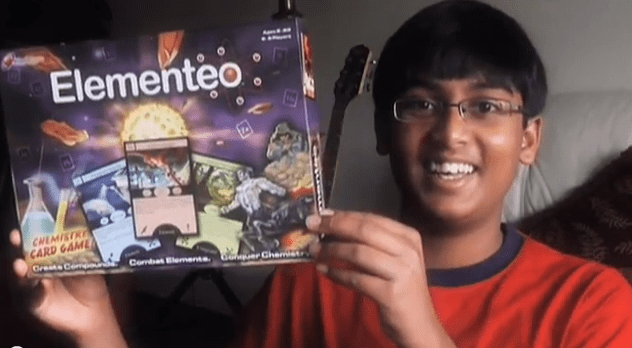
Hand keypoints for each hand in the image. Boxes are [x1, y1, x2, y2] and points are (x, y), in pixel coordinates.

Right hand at [10, 229, 126, 347]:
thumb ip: (85, 249)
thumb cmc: (89, 282)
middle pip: (21, 254)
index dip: (29, 231)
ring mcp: (32, 285)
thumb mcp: (89, 262)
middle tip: (16, 237)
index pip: (35, 240)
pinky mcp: (33, 303)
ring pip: (20, 276)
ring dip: (19, 269)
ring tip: (20, 264)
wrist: (93, 310)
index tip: (26, 221)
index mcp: (48, 255)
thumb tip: (89, 230)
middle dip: (17, 246)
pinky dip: (34, 290)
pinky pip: (30, 296)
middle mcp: (36, 268)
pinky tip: (40, 284)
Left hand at [306, 210, 454, 347]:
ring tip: (314, 251)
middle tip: (311, 226)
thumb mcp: (394, 259)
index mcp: (409, 236)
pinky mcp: (392, 293)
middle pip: (364, 231)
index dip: (343, 215)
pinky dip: (337, 273)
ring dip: (331, 250)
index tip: (320, 214)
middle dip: (334, 226)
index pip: (371, 219)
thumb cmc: (401, 288)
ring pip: (359, 253)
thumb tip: (333, 223)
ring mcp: (402, 271)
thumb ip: (370, 242)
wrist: (419, 324)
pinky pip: (356, 279)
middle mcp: (408, 250)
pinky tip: (324, 271)